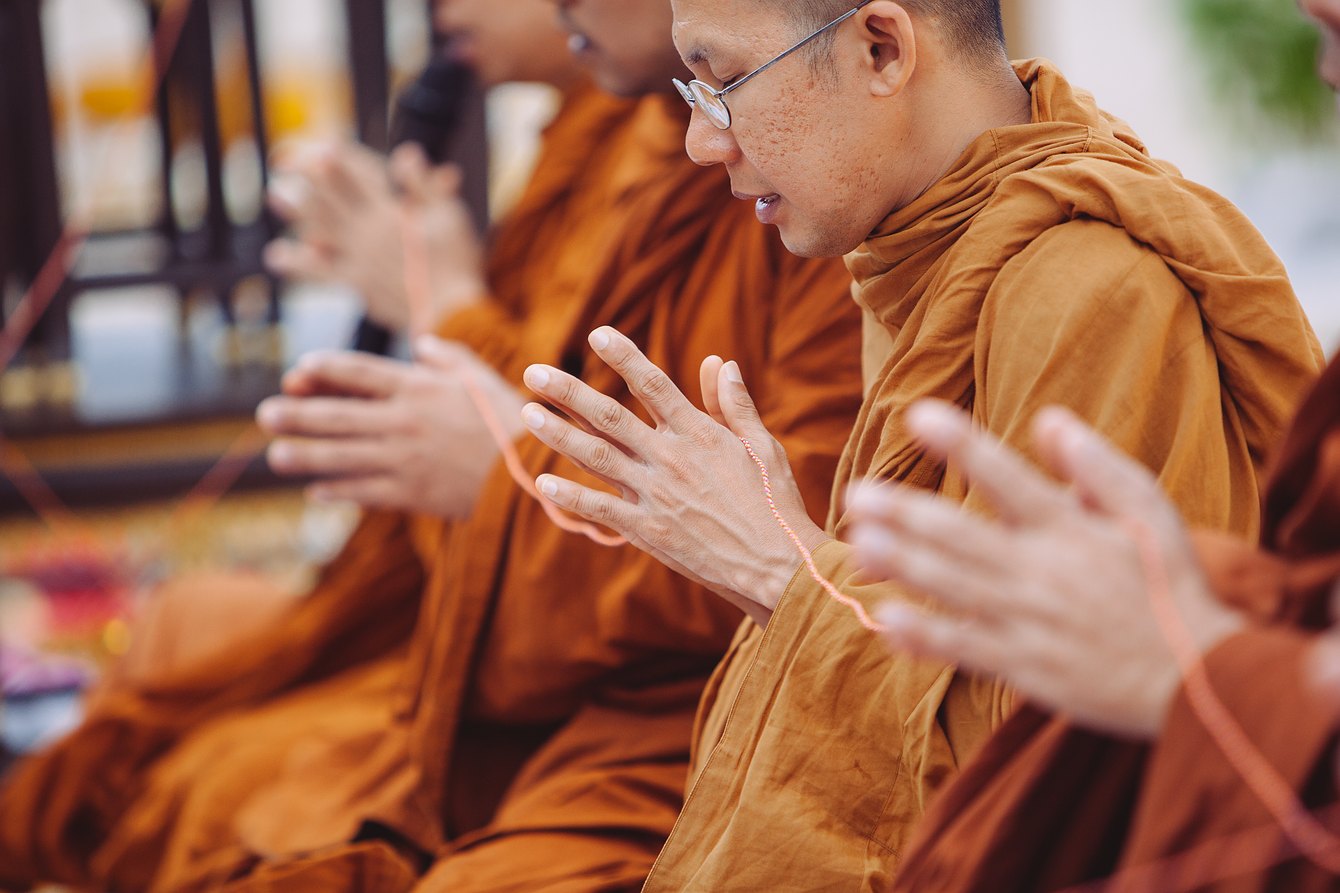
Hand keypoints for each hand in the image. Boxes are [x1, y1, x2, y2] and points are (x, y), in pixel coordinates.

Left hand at [256, 336, 524, 517]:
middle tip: (265, 414)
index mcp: (418, 387)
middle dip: (296, 414)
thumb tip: (421, 342)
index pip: (357, 371)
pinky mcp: (410, 492)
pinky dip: (337, 490)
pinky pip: (363, 490)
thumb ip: (449, 357)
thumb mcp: (483, 378)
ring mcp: (403, 458)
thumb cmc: (510, 422)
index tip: (296, 371)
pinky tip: (317, 490)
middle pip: (336, 414)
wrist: (529, 474)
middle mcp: (403, 420)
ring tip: (276, 455)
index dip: (322, 369)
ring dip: (303, 455)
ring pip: (340, 455)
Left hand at [265, 142, 484, 333]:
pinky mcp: (356, 283)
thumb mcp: (449, 215)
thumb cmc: (455, 261)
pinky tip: (278, 254)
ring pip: (318, 228)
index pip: (359, 176)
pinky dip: (298, 262)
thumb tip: (406, 152)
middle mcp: (367, 231)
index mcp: (390, 211)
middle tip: (282, 160)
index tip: (322, 143)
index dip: (340, 158)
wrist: (450, 311)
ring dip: (295, 210)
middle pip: (330, 198)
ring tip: (275, 194)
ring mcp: (358, 258)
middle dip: (306, 176)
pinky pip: (319, 271)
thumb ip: (424, 185)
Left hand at [520, 327, 825, 626]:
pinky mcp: (649, 532)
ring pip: (595, 457)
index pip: (653, 384)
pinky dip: (570, 496)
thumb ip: (734, 406)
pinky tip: (542, 482)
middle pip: (609, 416)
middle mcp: (671, 459)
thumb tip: (720, 363)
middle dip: (568, 392)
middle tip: (533, 371)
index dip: (623, 357)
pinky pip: (601, 509)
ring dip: (557, 434)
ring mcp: (656, 495)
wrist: (777, 566)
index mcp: (699, 433)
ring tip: (527, 413)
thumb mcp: (762, 447)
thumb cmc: (775, 504)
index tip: (597, 333)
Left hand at [846, 401, 1245, 739]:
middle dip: (905, 512)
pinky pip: (965, 649)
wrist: (1203, 677)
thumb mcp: (1150, 512)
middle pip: (961, 535)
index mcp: (1069, 527)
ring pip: (953, 587)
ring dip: (903, 565)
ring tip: (857, 545)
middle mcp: (1042, 570)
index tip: (916, 415)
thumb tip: (1048, 418)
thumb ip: (1097, 465)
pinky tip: (886, 620)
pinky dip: (925, 636)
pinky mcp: (1025, 666)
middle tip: (856, 494)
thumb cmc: (1172, 585)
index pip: (1005, 476)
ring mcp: (1029, 620)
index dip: (960, 444)